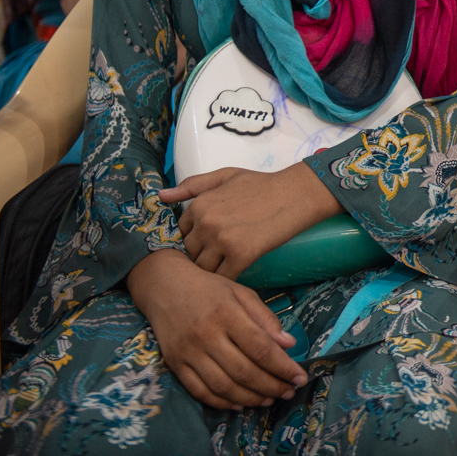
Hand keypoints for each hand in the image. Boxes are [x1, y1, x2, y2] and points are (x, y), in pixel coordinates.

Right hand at [128, 248, 307, 408]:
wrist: (165, 287)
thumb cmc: (209, 289)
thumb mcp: (242, 293)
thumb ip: (265, 318)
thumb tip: (289, 344)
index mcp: (227, 314)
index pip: (261, 348)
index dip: (283, 367)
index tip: (300, 377)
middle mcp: (207, 336)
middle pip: (244, 371)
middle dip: (271, 386)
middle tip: (289, 392)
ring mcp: (189, 353)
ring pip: (223, 386)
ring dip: (250, 398)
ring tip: (269, 400)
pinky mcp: (175, 365)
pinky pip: (200, 391)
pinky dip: (222, 402)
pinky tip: (239, 403)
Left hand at [159, 164, 341, 279]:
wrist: (295, 194)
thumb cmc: (262, 184)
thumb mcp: (225, 176)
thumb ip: (192, 185)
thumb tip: (160, 196)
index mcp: (199, 205)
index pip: (180, 234)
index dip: (192, 241)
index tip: (204, 245)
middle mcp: (206, 223)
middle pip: (189, 254)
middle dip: (199, 258)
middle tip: (213, 260)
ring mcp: (222, 240)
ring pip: (202, 269)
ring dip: (209, 272)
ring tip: (219, 272)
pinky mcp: (242, 255)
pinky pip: (222, 277)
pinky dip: (225, 280)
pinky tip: (233, 275)